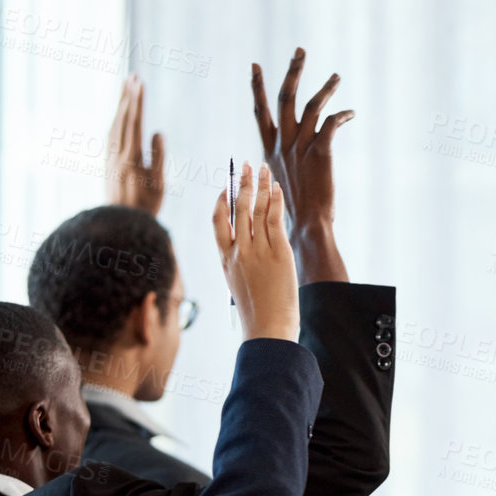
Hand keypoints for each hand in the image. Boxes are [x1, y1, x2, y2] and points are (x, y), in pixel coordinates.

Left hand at [106, 75, 164, 213]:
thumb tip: (157, 132)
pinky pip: (110, 135)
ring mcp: (110, 158)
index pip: (135, 122)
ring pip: (114, 125)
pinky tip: (118, 116)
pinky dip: (115, 121)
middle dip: (128, 96)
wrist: (120, 223)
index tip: (140, 83)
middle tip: (132, 77)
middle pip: (123, 119)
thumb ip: (158, 157)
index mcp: (132, 157)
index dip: (138, 101)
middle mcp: (117, 154)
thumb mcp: (158, 184)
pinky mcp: (108, 163)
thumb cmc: (145, 207)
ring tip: (125, 89)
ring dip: (120, 106)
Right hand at [213, 163, 299, 342]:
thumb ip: (241, 265)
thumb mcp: (240, 286)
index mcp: (226, 260)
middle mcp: (238, 252)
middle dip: (241, 183)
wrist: (268, 329)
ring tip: (262, 168)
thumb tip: (249, 251)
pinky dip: (274, 200)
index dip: (221, 202)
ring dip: (259, 185)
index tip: (226, 188)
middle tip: (244, 166)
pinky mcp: (278, 253)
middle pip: (237, 209)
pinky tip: (276, 187)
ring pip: (255, 209)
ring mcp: (257, 251)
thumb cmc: (258, 313)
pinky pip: (273, 219)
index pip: (218, 222)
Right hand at [252, 48, 352, 282]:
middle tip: (300, 51)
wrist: (306, 225)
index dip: (257, 87)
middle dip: (293, 71)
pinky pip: (331, 123)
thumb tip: (279, 160)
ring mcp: (301, 146)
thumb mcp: (277, 181)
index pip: (260, 110)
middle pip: (284, 97)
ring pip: (312, 105)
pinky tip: (351, 113)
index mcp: (269, 149)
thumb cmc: (292, 210)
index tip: (255, 65)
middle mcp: (283, 143)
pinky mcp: (320, 151)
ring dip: (325, 88)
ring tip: (337, 76)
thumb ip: (279, 163)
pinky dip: (342, 114)